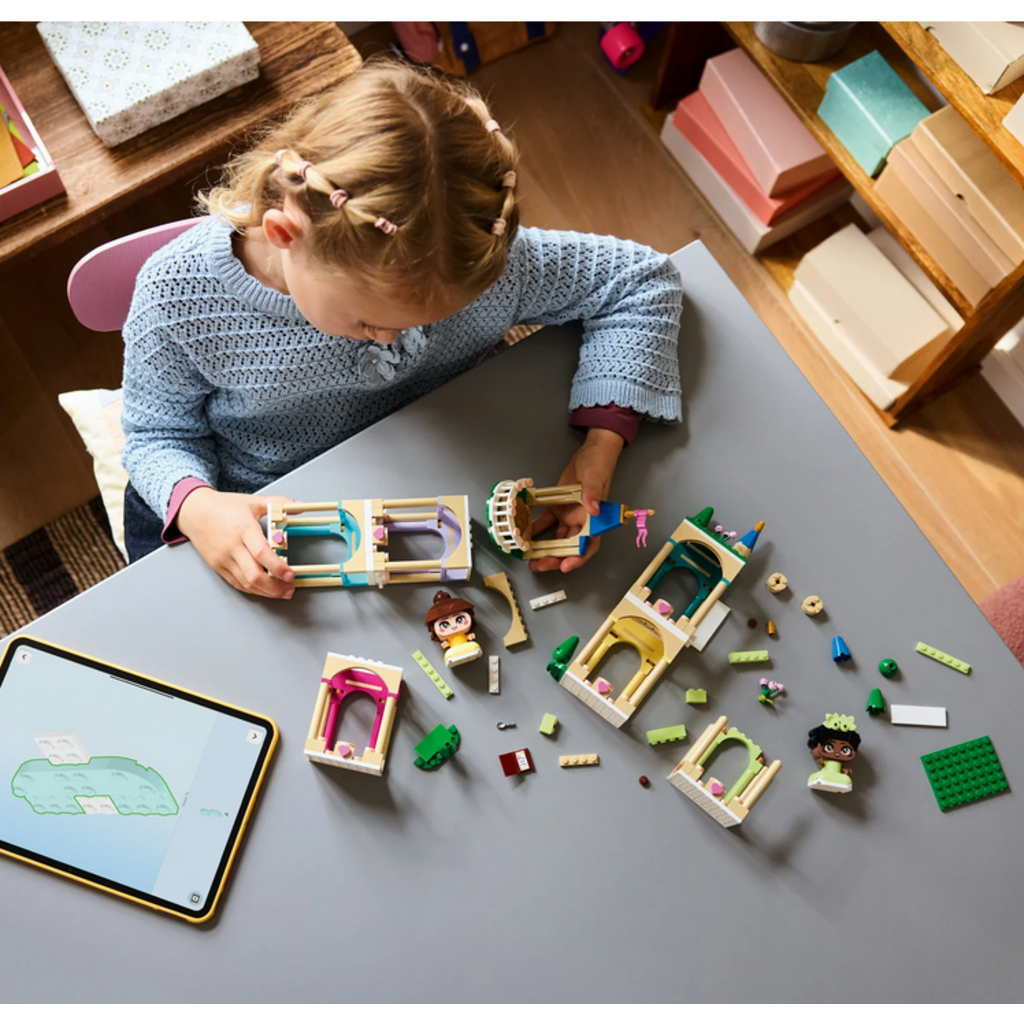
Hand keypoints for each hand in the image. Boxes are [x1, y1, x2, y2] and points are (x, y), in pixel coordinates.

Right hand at [177, 488, 295, 598]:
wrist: (194, 512)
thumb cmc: (224, 507)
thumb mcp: (253, 501)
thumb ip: (278, 503)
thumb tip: (299, 505)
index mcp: (244, 529)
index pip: (262, 553)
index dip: (278, 567)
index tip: (291, 575)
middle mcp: (233, 547)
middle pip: (254, 575)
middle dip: (275, 587)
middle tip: (290, 588)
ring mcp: (223, 559)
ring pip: (246, 583)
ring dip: (266, 592)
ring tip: (282, 592)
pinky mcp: (217, 566)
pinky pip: (237, 583)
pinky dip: (253, 589)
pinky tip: (265, 589)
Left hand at [529, 428, 624, 572]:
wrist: (591, 451)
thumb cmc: (598, 464)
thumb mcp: (595, 477)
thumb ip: (593, 493)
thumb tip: (593, 509)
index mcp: (595, 518)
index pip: (589, 544)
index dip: (578, 558)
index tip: (565, 566)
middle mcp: (582, 521)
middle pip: (570, 547)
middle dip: (555, 558)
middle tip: (539, 565)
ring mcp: (570, 516)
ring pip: (557, 539)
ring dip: (545, 549)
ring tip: (530, 558)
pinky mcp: (559, 508)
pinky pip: (547, 523)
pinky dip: (536, 530)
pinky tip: (525, 535)